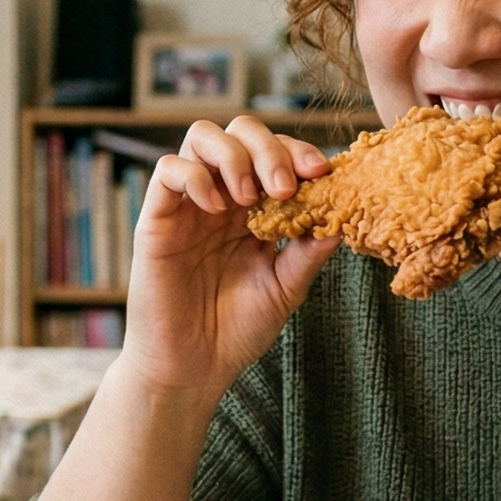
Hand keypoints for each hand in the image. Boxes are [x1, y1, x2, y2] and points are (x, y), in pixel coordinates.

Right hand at [118, 116, 337, 400]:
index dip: (300, 152)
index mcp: (255, 208)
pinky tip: (215, 207)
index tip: (322, 173)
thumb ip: (308, 250)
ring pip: (202, 136)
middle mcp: (222, 196)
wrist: (193, 369)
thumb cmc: (236, 330)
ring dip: (233, 156)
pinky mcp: (157, 219)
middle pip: (241, 131)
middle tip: (284, 188)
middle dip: (269, 148)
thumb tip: (343, 214)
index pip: (277, 153)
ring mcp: (189, 205)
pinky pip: (168, 170)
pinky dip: (195, 176)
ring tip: (246, 197)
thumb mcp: (285, 288)